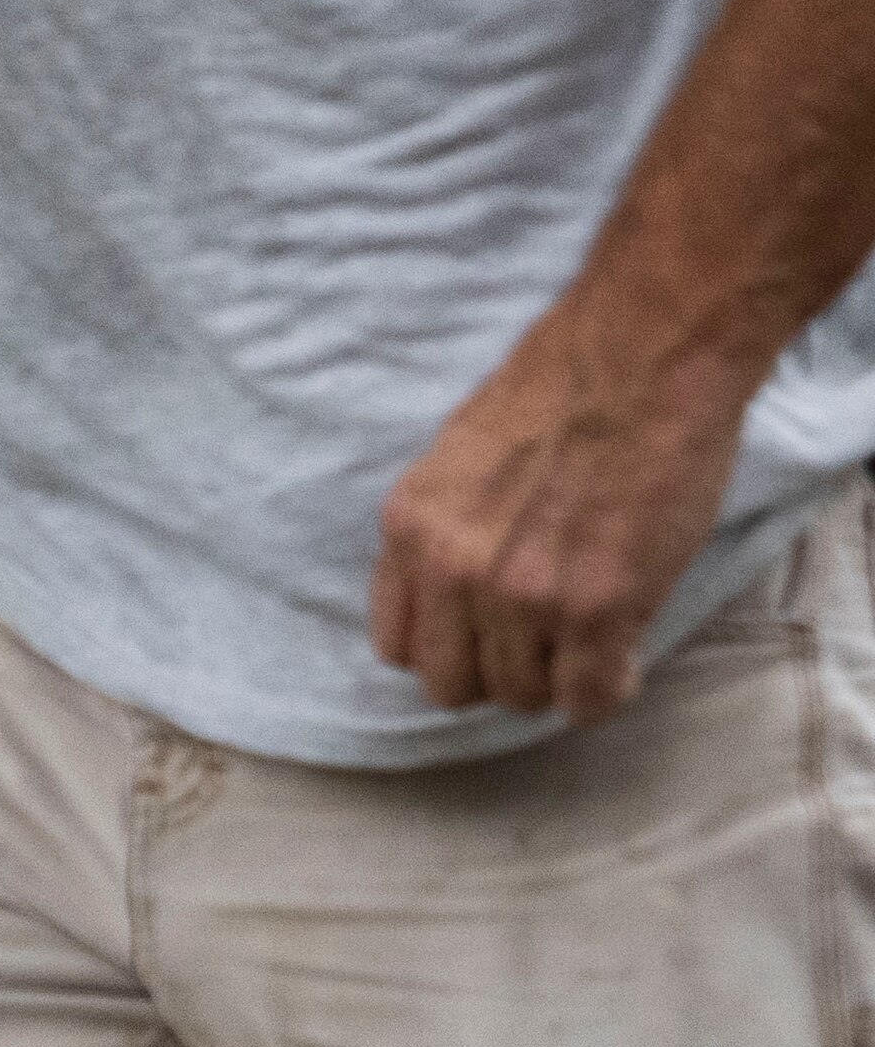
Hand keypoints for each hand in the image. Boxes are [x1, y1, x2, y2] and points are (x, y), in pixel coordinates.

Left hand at [370, 314, 756, 722]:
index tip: (485, 639)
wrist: (646, 349)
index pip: (399, 646)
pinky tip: (622, 662)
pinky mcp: (595, 606)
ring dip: (558, 680)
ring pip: (522, 696)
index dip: (449, 649)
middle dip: (499, 675)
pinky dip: (605, 690)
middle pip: (454, 685)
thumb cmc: (566, 387)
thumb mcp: (459, 458)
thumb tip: (457, 592)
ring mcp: (521, 594)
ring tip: (591, 645)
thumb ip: (447, 529)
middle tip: (544, 647)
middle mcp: (452, 570)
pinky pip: (587, 697)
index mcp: (411, 530)